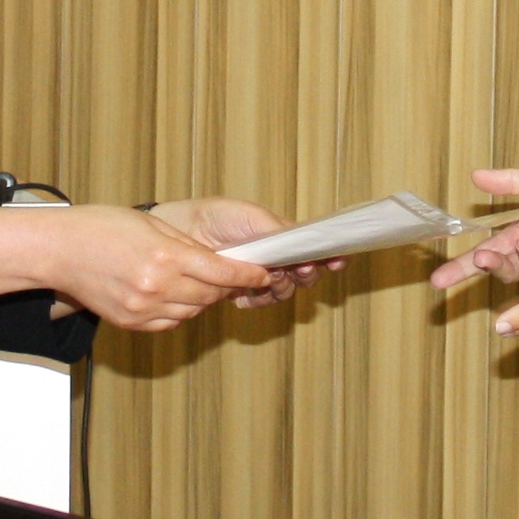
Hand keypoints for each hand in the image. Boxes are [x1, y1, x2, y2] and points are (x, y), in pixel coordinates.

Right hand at [37, 206, 278, 332]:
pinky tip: (175, 295)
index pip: (222, 272)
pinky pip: (170, 321)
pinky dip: (180, 311)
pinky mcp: (131, 323)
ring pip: (193, 310)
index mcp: (166, 257)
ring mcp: (143, 309)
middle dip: (226, 285)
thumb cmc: (100, 227)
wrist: (58, 250)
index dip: (247, 274)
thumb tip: (216, 260)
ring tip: (200, 283)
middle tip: (233, 275)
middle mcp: (157, 287)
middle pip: (210, 293)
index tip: (262, 273)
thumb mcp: (151, 225)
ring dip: (204, 298)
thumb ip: (186, 246)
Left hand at [147, 199, 329, 307]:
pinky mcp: (240, 289)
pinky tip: (243, 297)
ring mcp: (258, 274)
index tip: (336, 261)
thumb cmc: (218, 216)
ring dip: (279, 291)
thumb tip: (303, 251)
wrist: (181, 231)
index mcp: (283, 235)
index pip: (313, 248)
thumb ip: (279, 231)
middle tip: (295, 271)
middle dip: (303, 275)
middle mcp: (275, 256)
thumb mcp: (252, 216)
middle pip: (303, 274)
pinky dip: (256, 301)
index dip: (328, 256)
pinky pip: (259, 301)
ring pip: (283, 291)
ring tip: (265, 283)